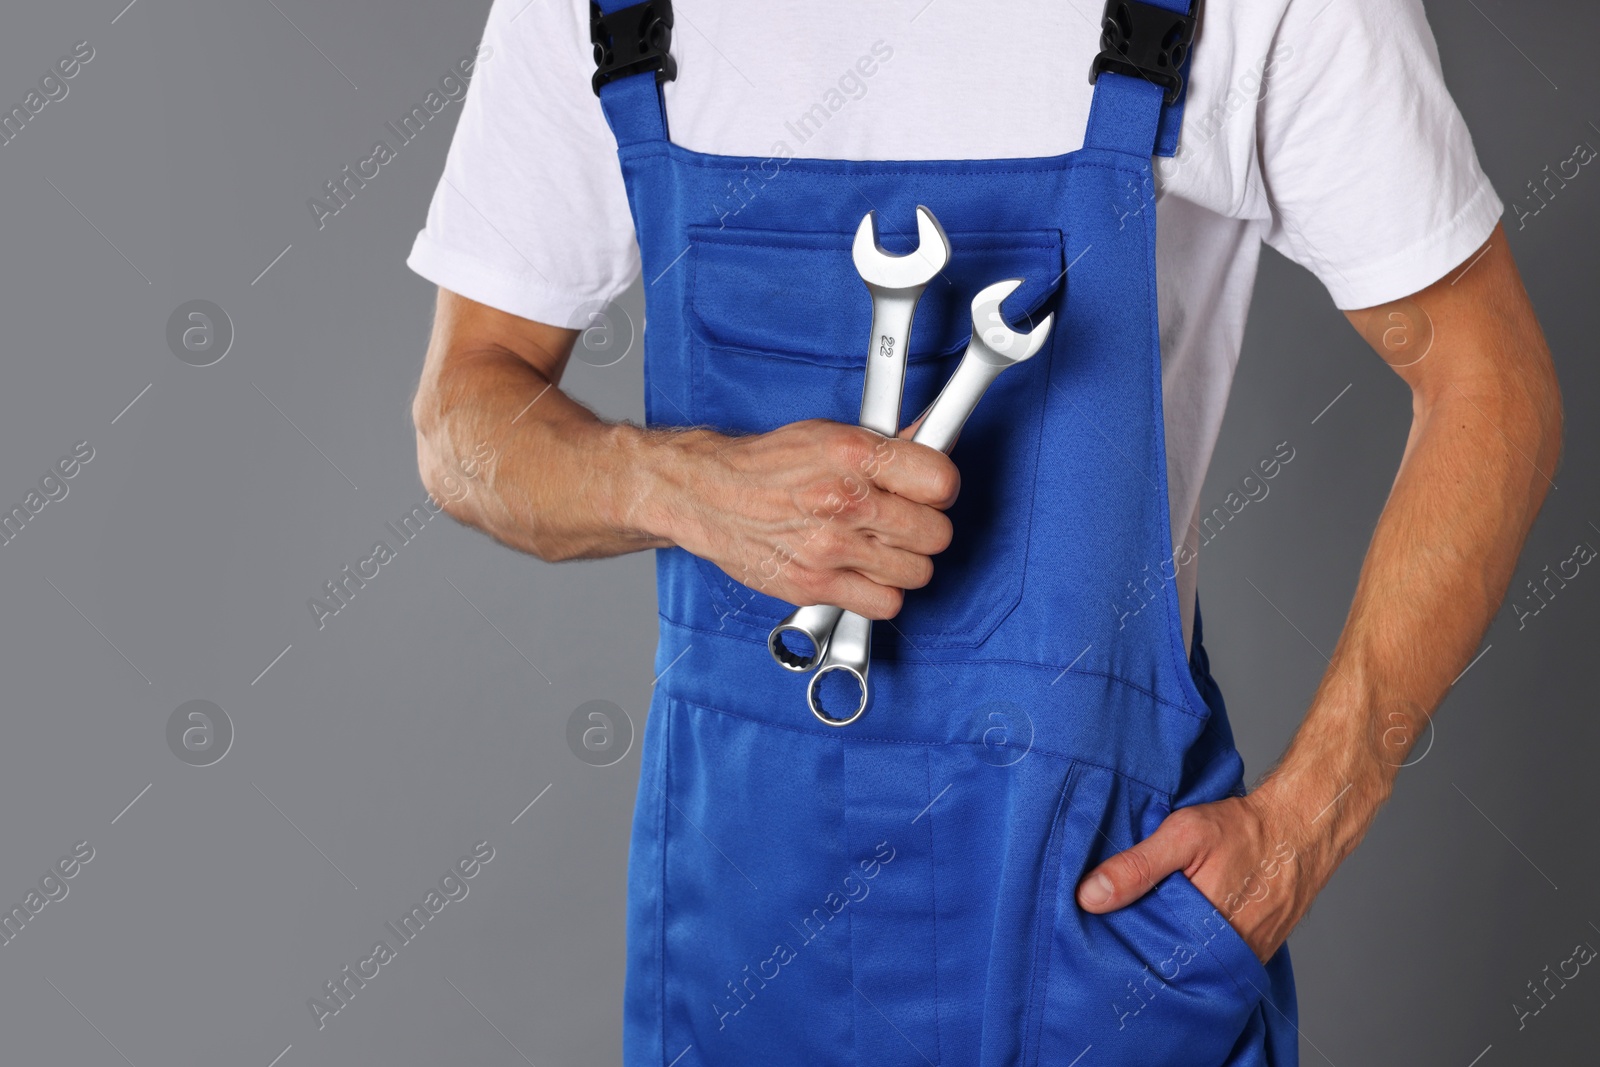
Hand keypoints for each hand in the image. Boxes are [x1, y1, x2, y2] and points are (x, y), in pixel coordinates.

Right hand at [658, 419, 958, 618]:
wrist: (708, 495)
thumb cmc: (765, 465)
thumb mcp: (827, 434)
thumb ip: (883, 446)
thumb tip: (930, 442)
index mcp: (852, 455)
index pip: (940, 482)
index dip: (940, 489)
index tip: (930, 492)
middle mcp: (844, 502)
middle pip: (935, 533)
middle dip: (925, 527)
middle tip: (904, 521)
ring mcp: (830, 548)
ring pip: (917, 572)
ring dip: (905, 562)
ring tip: (880, 546)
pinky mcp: (815, 585)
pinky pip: (884, 604)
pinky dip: (881, 593)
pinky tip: (864, 573)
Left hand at [1074, 789, 1326, 962]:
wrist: (1301, 830)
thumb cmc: (1244, 831)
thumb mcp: (1183, 835)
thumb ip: (1137, 866)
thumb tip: (1089, 897)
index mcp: (1203, 931)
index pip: (1146, 957)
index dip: (1120, 945)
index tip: (1095, 934)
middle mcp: (1226, 955)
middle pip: (1168, 966)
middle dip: (1141, 952)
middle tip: (1113, 935)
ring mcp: (1243, 958)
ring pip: (1192, 965)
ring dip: (1168, 950)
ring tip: (1143, 932)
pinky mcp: (1254, 954)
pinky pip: (1215, 961)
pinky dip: (1195, 948)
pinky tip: (1178, 930)